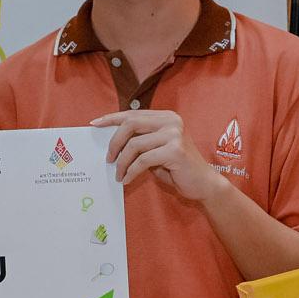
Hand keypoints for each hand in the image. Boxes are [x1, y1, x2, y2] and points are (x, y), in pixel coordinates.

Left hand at [93, 109, 224, 201]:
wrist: (204, 184)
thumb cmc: (178, 169)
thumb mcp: (156, 151)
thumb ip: (140, 143)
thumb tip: (112, 144)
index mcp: (166, 117)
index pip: (133, 113)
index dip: (111, 118)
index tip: (94, 124)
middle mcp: (171, 121)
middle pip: (131, 123)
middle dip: (114, 142)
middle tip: (108, 159)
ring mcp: (174, 134)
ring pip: (135, 144)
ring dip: (122, 162)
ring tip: (119, 174)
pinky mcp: (175, 151)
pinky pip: (143, 160)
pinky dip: (132, 171)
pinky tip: (128, 180)